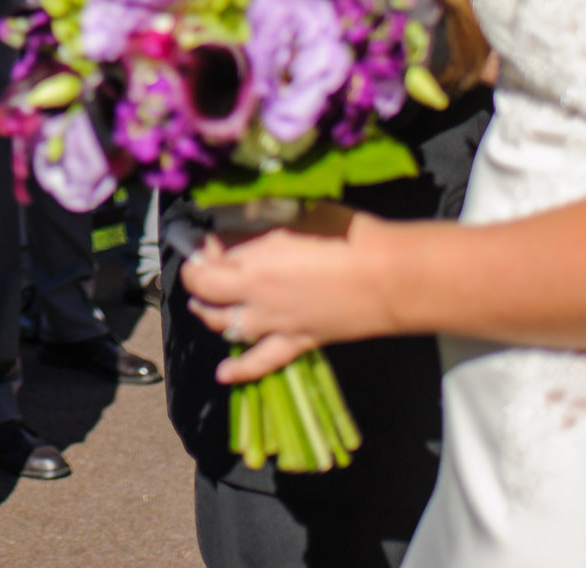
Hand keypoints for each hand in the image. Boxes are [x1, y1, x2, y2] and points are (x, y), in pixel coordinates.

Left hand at [180, 216, 395, 384]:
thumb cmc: (347, 236)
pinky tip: (223, 374)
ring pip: (226, 327)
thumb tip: (236, 221)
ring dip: (210, 316)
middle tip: (200, 269)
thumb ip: (260, 219)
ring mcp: (275, 323)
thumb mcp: (296, 212)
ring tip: (203, 306)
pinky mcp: (298, 342)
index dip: (199, 251)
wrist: (389, 276)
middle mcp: (256, 296)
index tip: (207, 241)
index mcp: (253, 261)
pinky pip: (262, 362)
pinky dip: (241, 370)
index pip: (205, 261)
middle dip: (196, 281)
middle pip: (206, 294)